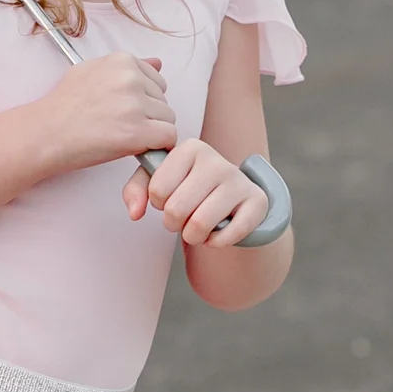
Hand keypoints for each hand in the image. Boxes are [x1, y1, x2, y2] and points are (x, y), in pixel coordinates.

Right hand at [37, 52, 175, 172]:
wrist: (45, 133)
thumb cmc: (63, 107)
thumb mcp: (91, 72)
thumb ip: (126, 69)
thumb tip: (158, 63)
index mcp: (122, 61)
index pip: (156, 81)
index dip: (143, 101)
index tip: (124, 111)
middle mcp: (131, 78)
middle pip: (163, 101)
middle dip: (149, 116)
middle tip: (119, 126)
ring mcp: (134, 104)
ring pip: (168, 120)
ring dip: (152, 132)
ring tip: (123, 137)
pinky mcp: (137, 131)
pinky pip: (168, 138)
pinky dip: (157, 147)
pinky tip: (138, 148)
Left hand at [123, 138, 267, 244]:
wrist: (232, 201)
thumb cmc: (192, 190)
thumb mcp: (160, 182)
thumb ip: (137, 190)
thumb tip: (135, 212)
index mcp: (190, 148)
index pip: (157, 190)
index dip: (158, 204)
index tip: (169, 199)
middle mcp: (216, 160)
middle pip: (176, 209)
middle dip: (173, 224)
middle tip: (181, 219)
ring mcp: (238, 180)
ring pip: (200, 224)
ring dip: (193, 236)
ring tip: (196, 228)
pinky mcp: (257, 202)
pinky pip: (228, 235)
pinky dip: (216, 242)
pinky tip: (217, 233)